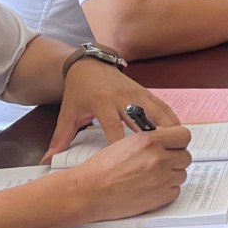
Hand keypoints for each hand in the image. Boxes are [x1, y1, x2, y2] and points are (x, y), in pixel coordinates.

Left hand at [45, 60, 179, 162]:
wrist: (88, 65)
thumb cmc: (78, 92)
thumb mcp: (67, 114)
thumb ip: (60, 139)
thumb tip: (47, 160)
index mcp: (102, 104)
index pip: (114, 127)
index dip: (122, 144)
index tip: (129, 161)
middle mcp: (122, 98)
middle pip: (141, 119)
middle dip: (152, 137)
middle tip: (162, 155)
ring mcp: (136, 94)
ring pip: (156, 111)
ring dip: (167, 128)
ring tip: (178, 145)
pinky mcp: (145, 91)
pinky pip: (161, 105)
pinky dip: (171, 118)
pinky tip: (180, 131)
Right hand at [69, 124, 192, 223]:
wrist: (87, 191)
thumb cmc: (101, 168)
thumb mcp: (127, 142)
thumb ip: (151, 140)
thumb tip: (168, 141)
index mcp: (150, 141)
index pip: (184, 135)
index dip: (179, 141)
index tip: (174, 145)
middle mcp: (158, 158)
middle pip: (185, 157)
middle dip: (175, 160)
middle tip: (160, 163)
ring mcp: (161, 179)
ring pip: (182, 174)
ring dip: (171, 176)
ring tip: (151, 177)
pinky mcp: (160, 197)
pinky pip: (175, 191)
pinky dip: (166, 190)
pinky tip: (150, 188)